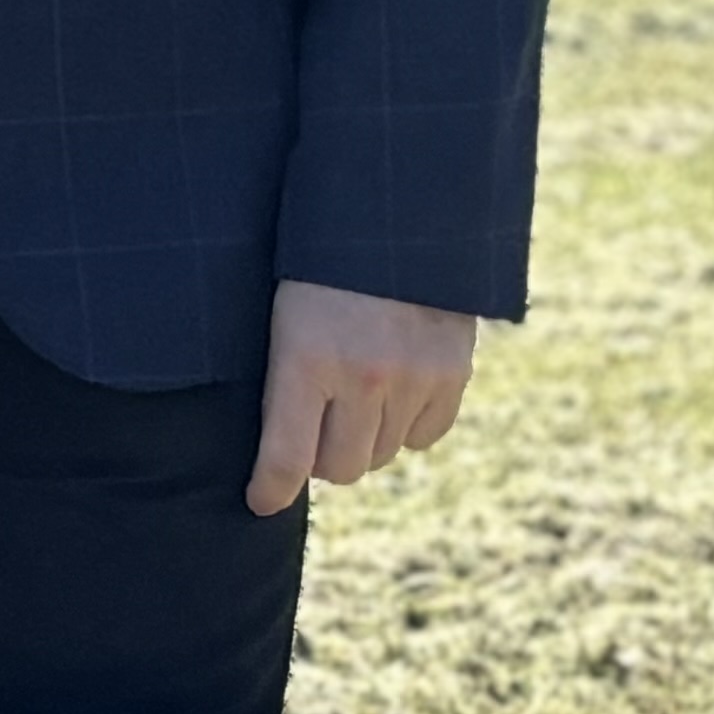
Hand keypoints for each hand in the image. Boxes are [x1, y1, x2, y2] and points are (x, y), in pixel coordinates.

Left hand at [248, 281, 481, 515]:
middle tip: (313, 425)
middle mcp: (363, 377)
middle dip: (320, 455)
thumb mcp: (280, 309)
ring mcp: (414, 379)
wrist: (397, 213)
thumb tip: (277, 452)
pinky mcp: (453, 374)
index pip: (285, 458)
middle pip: (338, 469)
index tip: (260, 500)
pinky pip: (424, 437)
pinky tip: (393, 392)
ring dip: (363, 439)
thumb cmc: (319, 260)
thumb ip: (282, 374)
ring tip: (352, 396)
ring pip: (381, 455)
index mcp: (305, 359)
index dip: (269, 489)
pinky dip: (407, 426)